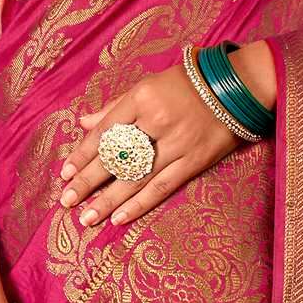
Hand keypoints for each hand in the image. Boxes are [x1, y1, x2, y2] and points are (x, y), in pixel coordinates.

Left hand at [58, 43, 274, 233]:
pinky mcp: (194, 161)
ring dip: (108, 200)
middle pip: (115, 157)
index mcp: (141, 98)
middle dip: (88, 181)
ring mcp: (177, 143)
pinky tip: (119, 218)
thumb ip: (115, 107)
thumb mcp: (148, 86)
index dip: (83, 154)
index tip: (65, 173)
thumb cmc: (187, 84)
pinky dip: (139, 204)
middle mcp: (157, 121)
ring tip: (86, 217)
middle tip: (66, 201)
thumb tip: (83, 123)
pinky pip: (162, 186)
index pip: (104, 131)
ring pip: (135, 177)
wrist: (237, 87)